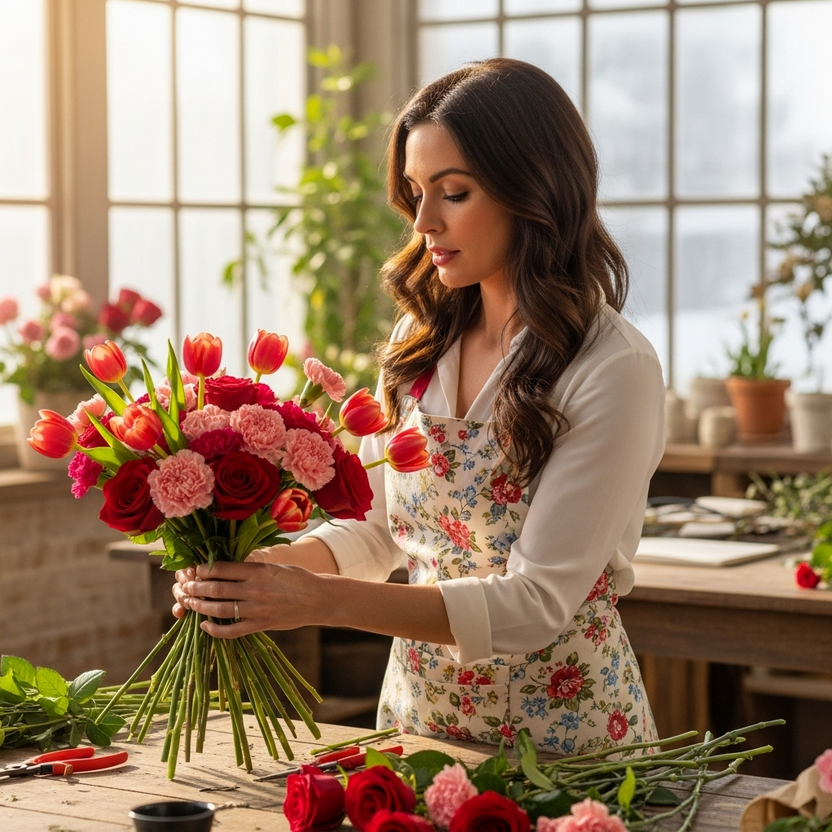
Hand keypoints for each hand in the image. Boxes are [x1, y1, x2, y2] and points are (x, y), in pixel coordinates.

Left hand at [172, 560, 321, 637]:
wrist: (319, 599)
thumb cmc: (298, 579)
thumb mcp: (274, 566)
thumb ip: (251, 568)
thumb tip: (226, 568)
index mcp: (258, 570)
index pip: (222, 568)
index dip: (204, 569)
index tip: (195, 569)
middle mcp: (255, 589)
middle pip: (216, 588)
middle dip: (196, 587)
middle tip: (185, 586)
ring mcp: (257, 609)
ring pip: (219, 609)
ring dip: (200, 606)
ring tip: (189, 603)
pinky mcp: (260, 625)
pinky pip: (232, 630)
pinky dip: (215, 630)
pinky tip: (204, 626)